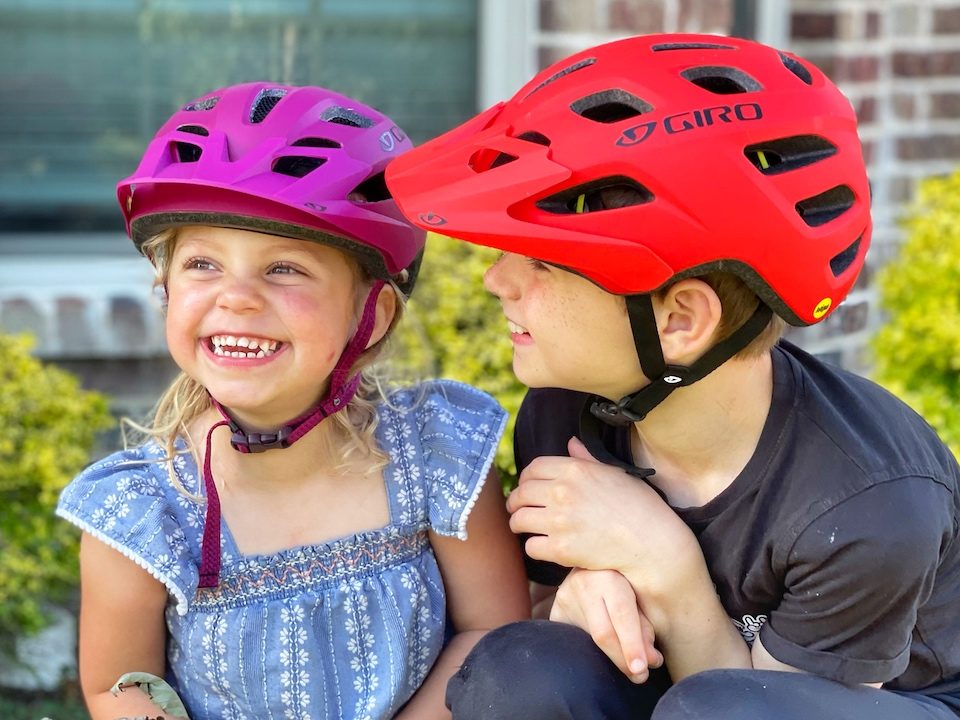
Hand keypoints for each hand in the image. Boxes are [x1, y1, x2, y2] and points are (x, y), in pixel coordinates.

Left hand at [507, 437, 699, 584]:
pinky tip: (543, 545)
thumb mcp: (614, 474)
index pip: (532, 468)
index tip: (527, 488)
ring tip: (525, 527)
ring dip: (519, 524)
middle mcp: (563, 492)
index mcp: (575, 470)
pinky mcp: (560, 549)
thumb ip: (587, 459)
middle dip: (516, 501)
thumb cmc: (638, 506)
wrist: (651, 543)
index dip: (525, 479)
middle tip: (518, 509)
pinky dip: (534, 546)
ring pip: (519, 519)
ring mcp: (559, 521)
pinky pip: (530, 546)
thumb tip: (571, 443)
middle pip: (520, 493)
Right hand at [551, 568, 662, 682]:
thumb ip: (645, 628)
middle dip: (623, 659)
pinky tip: (603, 656)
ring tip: (628, 664)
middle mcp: (583, 583)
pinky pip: (573, 641)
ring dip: (611, 658)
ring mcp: (565, 597)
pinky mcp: (555, 611)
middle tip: (640, 676)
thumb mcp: (640, 597)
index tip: (642, 669)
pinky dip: (591, 653)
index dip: (632, 645)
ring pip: (587, 641)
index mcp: (609, 575)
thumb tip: (651, 661)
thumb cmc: (626, 581)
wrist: (594, 563)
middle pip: (602, 633)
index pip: (621, 615)